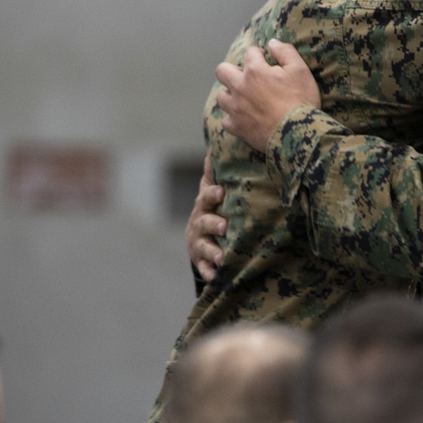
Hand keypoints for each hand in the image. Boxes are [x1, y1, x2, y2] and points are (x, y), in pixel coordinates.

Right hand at [185, 154, 225, 280]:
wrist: (199, 236)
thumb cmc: (212, 207)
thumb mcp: (213, 189)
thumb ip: (215, 171)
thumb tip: (218, 145)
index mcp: (204, 205)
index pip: (206, 197)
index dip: (212, 194)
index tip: (221, 191)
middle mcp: (198, 224)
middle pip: (204, 223)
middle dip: (213, 224)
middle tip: (224, 226)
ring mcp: (198, 243)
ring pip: (204, 247)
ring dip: (212, 252)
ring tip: (223, 257)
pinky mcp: (201, 261)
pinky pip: (203, 269)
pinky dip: (209, 273)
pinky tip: (216, 277)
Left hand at [216, 39, 320, 152]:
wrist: (297, 134)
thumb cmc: (301, 100)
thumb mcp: (300, 70)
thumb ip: (285, 52)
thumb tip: (272, 42)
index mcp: (255, 70)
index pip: (250, 52)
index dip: (259, 54)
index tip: (266, 61)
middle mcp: (240, 87)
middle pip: (222, 71)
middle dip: (232, 70)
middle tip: (247, 77)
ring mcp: (235, 108)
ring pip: (221, 96)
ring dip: (230, 94)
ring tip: (243, 98)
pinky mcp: (236, 127)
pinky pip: (226, 120)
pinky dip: (233, 118)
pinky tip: (244, 119)